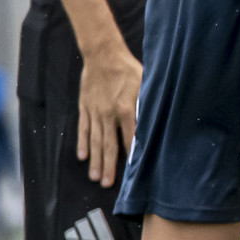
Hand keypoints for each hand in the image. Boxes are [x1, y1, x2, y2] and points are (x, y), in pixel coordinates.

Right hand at [76, 40, 142, 186]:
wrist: (102, 55)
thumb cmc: (127, 68)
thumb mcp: (145, 84)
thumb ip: (147, 103)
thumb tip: (156, 120)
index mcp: (126, 109)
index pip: (130, 137)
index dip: (131, 155)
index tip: (133, 171)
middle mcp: (109, 114)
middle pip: (109, 145)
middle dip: (109, 166)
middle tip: (107, 184)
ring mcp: (95, 112)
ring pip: (95, 141)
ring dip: (95, 160)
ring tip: (95, 177)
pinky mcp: (85, 108)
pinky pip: (83, 129)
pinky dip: (83, 143)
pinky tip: (83, 156)